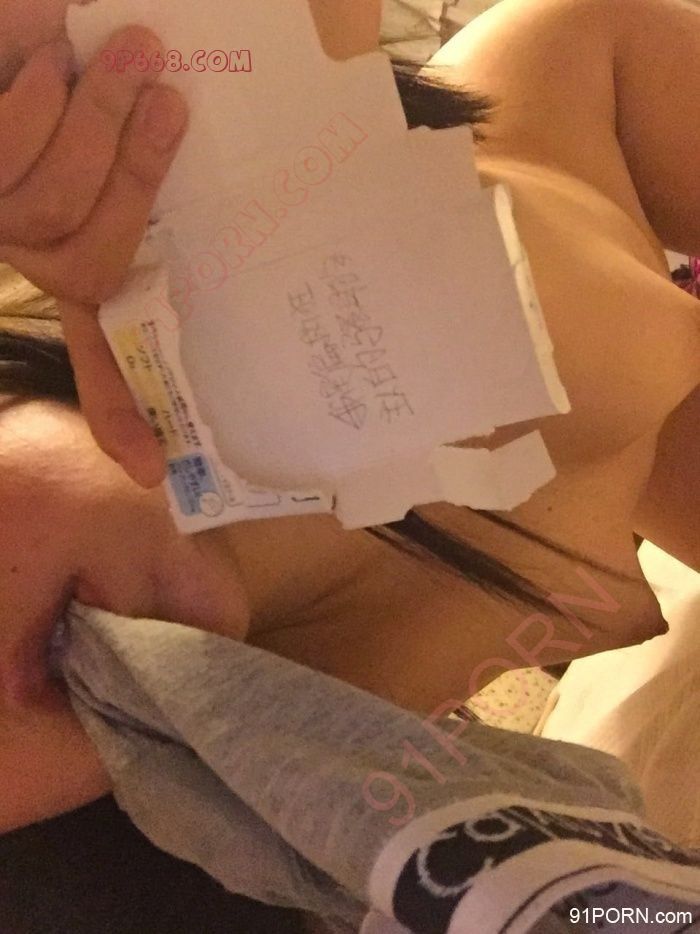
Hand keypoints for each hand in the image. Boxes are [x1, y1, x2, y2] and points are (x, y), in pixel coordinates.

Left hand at [0, 26, 188, 487]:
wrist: (14, 28)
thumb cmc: (73, 71)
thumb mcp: (121, 129)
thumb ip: (156, 168)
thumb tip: (220, 175)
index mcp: (82, 255)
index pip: (103, 354)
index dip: (122, 413)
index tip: (153, 472)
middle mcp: (35, 253)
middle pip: (88, 258)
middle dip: (133, 169)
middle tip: (168, 94)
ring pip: (48, 208)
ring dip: (91, 121)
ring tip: (123, 50)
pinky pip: (4, 154)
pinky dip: (32, 94)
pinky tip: (44, 50)